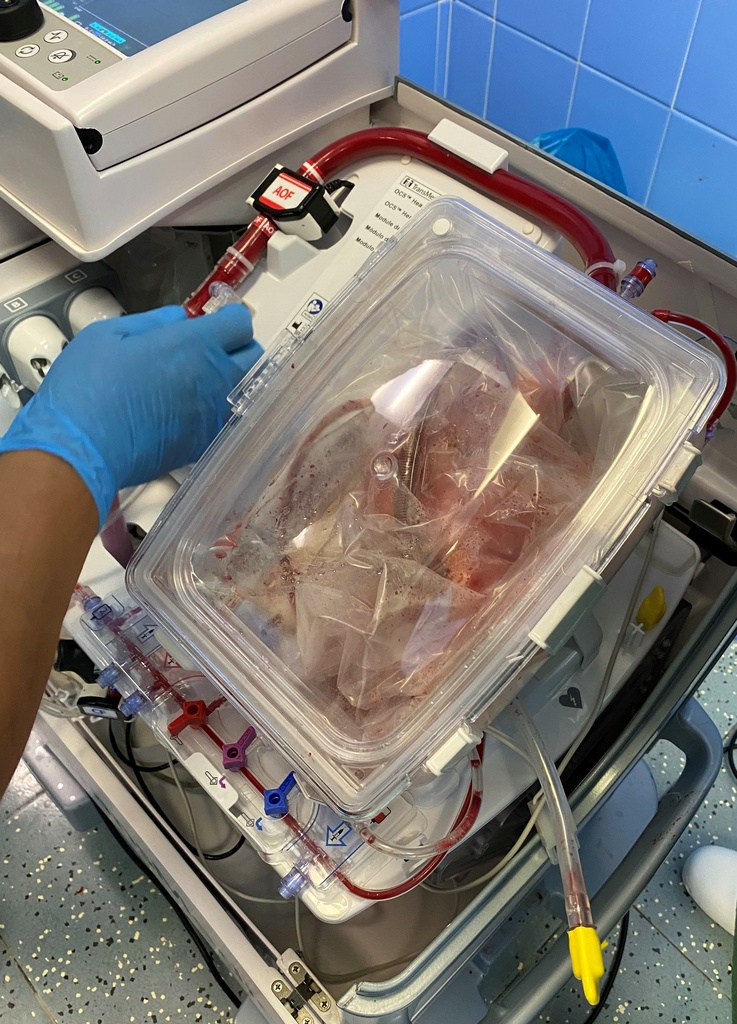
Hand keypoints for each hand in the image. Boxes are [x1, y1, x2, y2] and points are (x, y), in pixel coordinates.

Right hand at [0, 305, 260, 526]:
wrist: (81, 449)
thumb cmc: (87, 388)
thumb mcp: (110, 334)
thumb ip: (153, 321)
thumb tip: (179, 318)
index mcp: (194, 345)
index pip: (241, 323)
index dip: (228, 319)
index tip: (214, 322)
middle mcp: (214, 379)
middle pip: (254, 356)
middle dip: (238, 347)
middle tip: (211, 349)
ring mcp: (213, 415)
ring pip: (246, 391)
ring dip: (232, 381)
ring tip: (202, 380)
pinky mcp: (204, 444)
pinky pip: (228, 420)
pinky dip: (219, 411)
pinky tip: (193, 409)